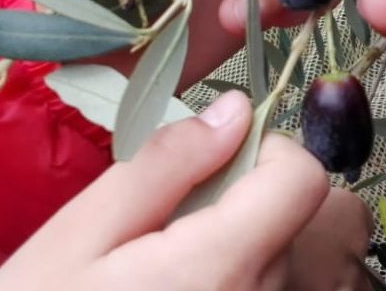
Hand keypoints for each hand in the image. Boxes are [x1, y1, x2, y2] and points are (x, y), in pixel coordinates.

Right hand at [0, 90, 371, 290]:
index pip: (306, 180)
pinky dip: (249, 284)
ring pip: (291, 264)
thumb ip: (166, 167)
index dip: (269, 154)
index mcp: (225, 267)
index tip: (219, 163)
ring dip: (249, 253)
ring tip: (176, 276)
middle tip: (180, 231)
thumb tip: (235, 111)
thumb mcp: (79, 240)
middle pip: (305, 222)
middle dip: (255, 205)